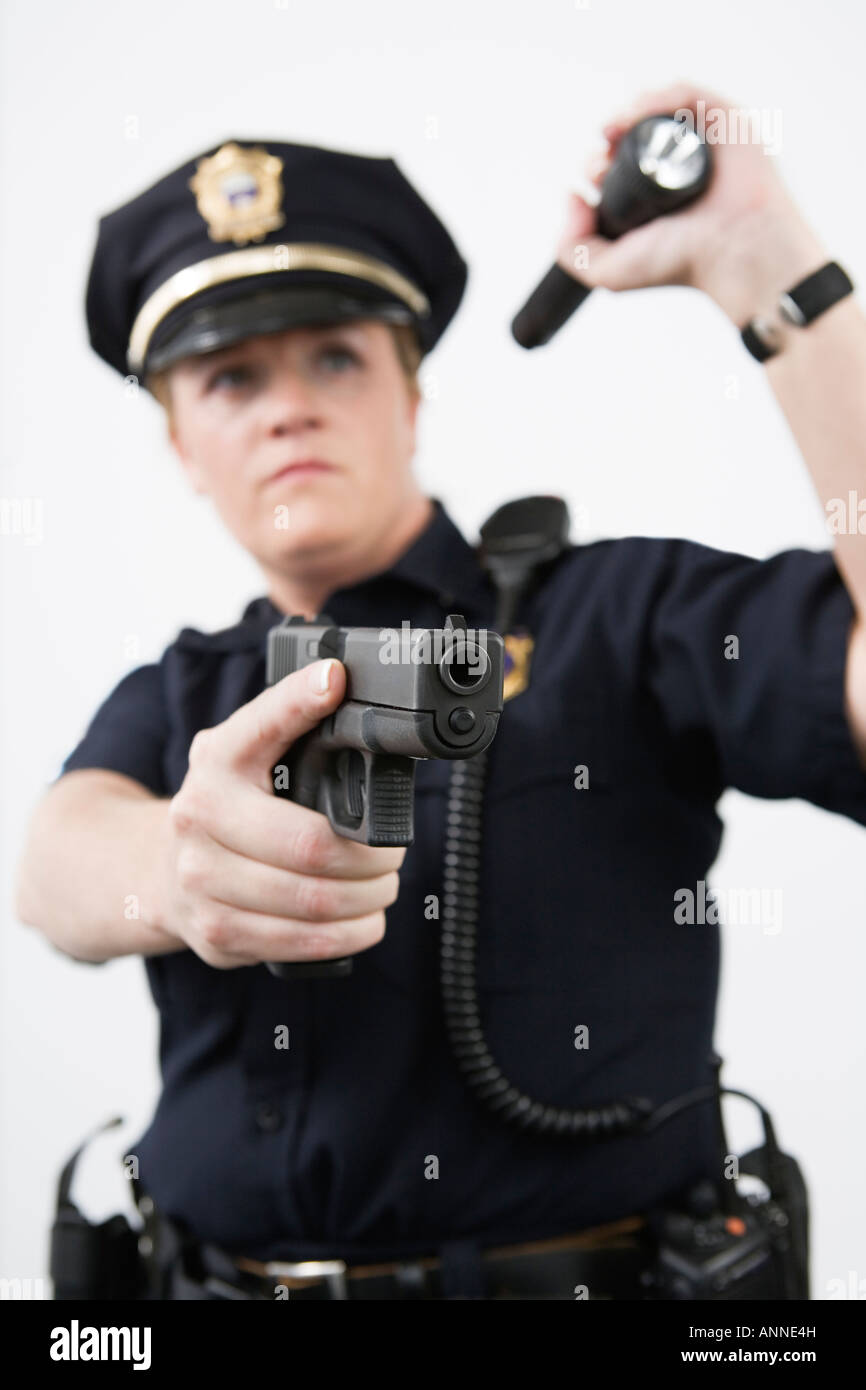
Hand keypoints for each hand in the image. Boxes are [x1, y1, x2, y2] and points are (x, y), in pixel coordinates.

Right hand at [158, 657, 404, 968]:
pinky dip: (349, 934)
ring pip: (314, 901)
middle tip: (393, 853)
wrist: (158, 870)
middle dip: (374, 855)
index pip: (264, 725)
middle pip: (312, 845)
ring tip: (382, 887)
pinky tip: (363, 921)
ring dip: (369, 898)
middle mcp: (199, 816)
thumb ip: (288, 721)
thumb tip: (339, 680)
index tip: (336, 682)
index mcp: (216, 760)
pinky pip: (300, 943)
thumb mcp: (245, 753)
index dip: (300, 701)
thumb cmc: (227, 806)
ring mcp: (201, 881)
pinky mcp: (215, 934)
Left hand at [555, 80, 826, 320]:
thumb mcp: (608, 272)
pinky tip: (637, 114)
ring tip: (613, 131)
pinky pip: (687, 95)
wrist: (733, 250)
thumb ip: (573, 247)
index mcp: (656, 200)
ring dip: (628, 113)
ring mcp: (702, 145)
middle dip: (609, 140)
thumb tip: (571, 196)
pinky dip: (659, 97)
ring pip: (658, 112)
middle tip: (602, 160)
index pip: (618, 168)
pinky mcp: (725, 122)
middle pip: (634, 136)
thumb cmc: (682, 263)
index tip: (593, 174)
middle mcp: (679, 170)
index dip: (597, 165)